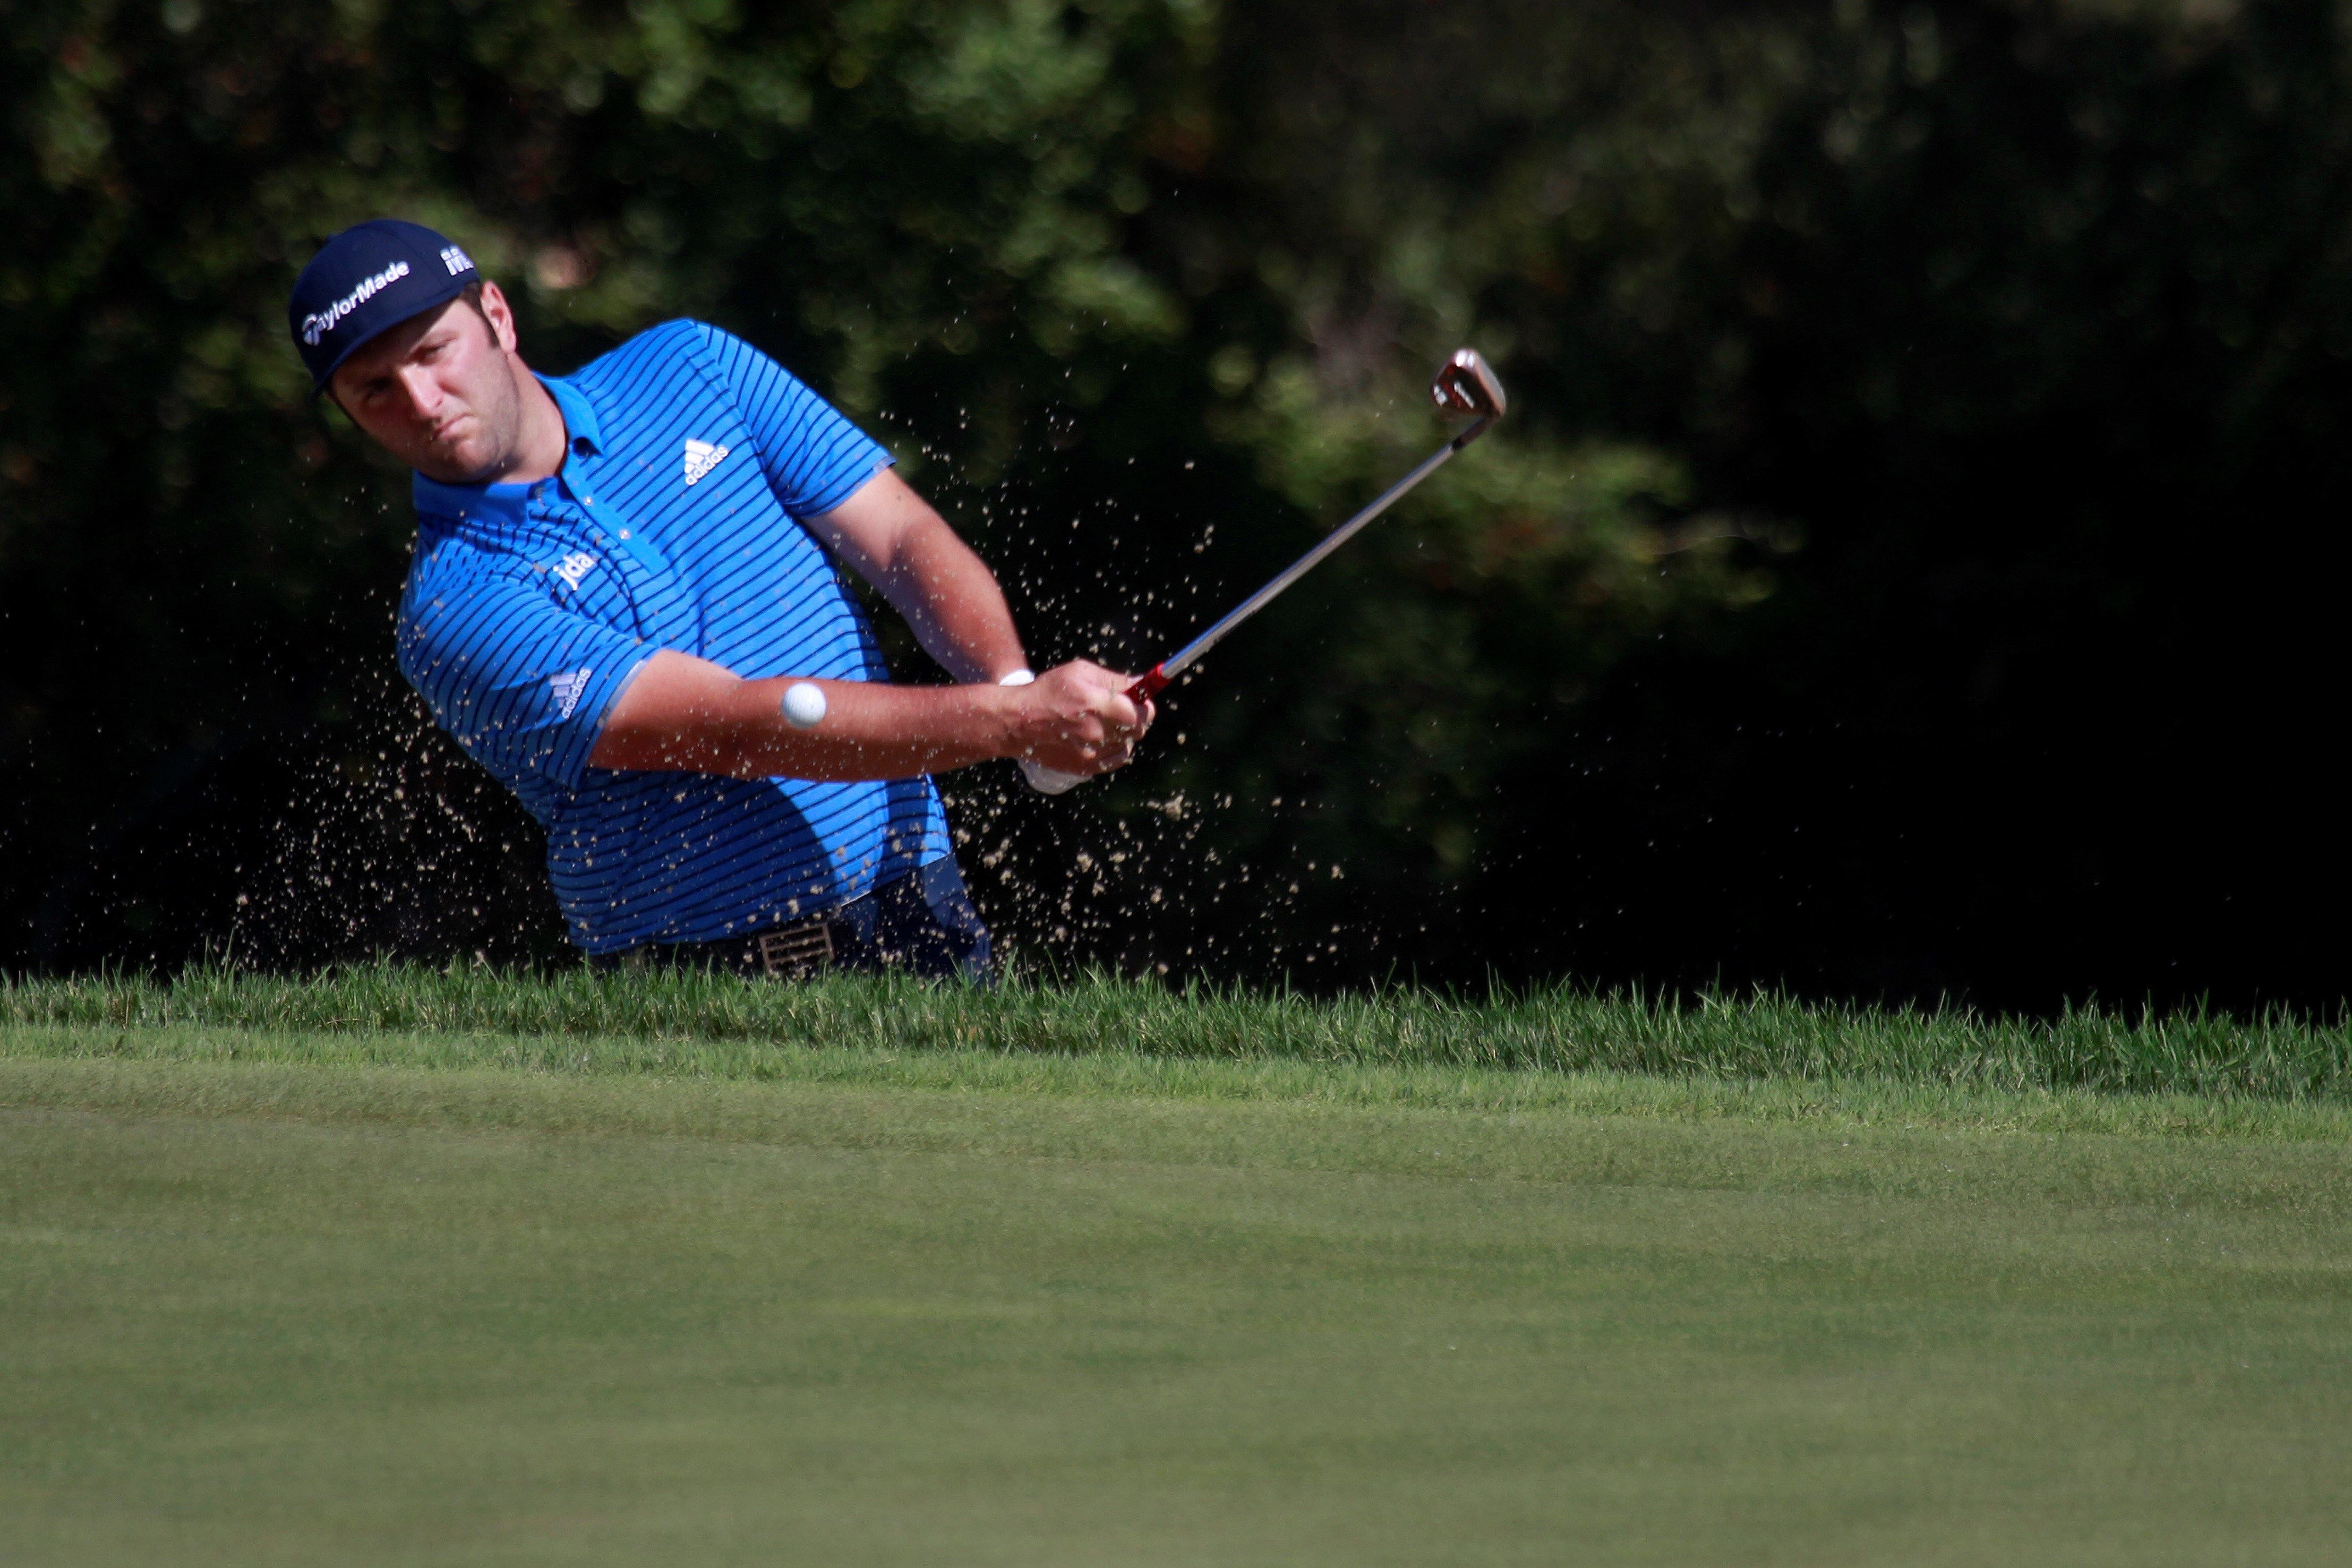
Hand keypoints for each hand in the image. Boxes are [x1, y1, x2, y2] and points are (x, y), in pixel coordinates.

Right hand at [1004, 660, 1154, 777]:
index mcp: (1097, 704)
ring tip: (1103, 722)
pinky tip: (1099, 737)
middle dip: (1135, 718)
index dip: (1145, 705)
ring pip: (1127, 744)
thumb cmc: (1049, 692)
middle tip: (1122, 709)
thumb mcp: (1080, 672)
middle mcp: (1097, 732)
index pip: (1142, 712)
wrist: (1018, 723)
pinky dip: (1114, 749)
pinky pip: (1116, 759)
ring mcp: (1092, 753)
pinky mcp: (1086, 767)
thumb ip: (1114, 680)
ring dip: (1123, 733)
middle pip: (1139, 730)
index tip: (1140, 699)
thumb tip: (1142, 684)